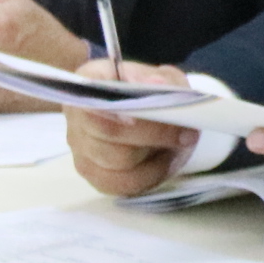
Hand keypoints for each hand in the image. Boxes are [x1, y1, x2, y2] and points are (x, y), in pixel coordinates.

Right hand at [67, 60, 197, 196]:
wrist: (150, 117)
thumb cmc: (153, 93)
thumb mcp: (164, 78)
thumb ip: (162, 79)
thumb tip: (155, 84)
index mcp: (89, 80)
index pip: (91, 95)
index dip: (113, 108)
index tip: (140, 117)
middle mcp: (77, 115)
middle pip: (108, 132)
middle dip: (152, 134)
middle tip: (186, 132)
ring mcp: (82, 149)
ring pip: (118, 161)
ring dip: (154, 155)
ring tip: (176, 145)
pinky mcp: (96, 176)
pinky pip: (124, 184)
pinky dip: (151, 175)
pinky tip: (163, 161)